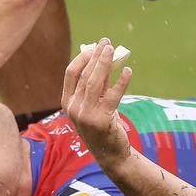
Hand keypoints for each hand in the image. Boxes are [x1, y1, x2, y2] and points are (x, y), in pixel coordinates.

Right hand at [62, 38, 132, 167]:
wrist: (111, 154)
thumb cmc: (103, 124)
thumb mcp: (96, 102)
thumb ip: (98, 83)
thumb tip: (105, 57)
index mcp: (67, 102)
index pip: (71, 73)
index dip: (83, 57)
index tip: (95, 46)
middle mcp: (73, 108)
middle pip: (84, 75)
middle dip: (96, 56)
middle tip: (107, 42)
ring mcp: (85, 115)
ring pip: (94, 83)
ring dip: (105, 63)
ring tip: (114, 50)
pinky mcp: (101, 120)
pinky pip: (112, 96)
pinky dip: (121, 82)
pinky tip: (128, 71)